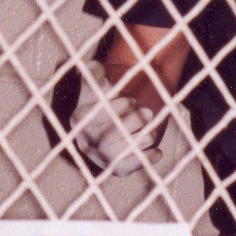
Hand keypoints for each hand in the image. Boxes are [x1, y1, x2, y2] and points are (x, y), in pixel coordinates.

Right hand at [71, 60, 160, 177]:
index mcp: (79, 119)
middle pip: (106, 137)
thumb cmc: (105, 99)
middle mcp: (85, 141)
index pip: (94, 117)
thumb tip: (95, 67)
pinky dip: (144, 160)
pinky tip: (157, 151)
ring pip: (118, 153)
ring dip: (138, 141)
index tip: (132, 100)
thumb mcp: (98, 85)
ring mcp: (100, 157)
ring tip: (152, 130)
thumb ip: (94, 73)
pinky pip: (128, 168)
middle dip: (130, 123)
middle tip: (148, 112)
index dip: (115, 109)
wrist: (114, 122)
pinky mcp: (116, 168)